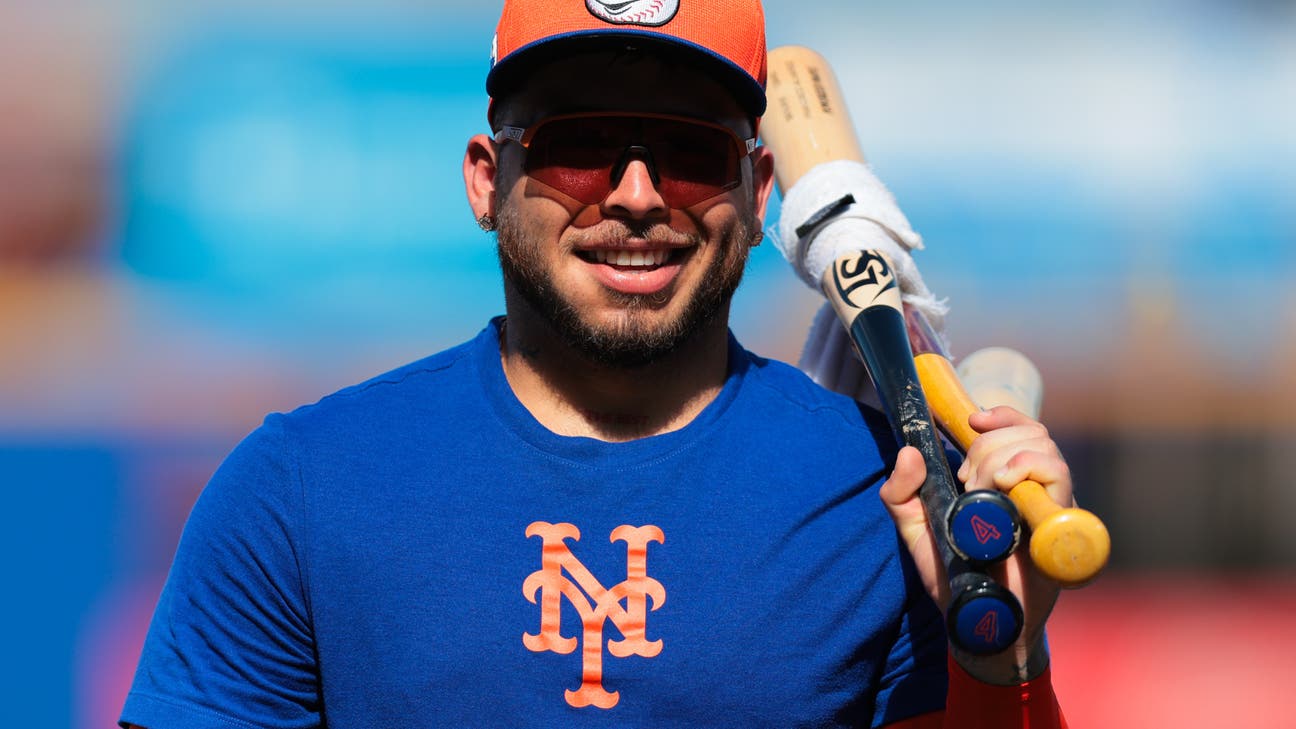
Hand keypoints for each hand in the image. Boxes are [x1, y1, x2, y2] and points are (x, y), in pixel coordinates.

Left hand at [879, 406, 1071, 683]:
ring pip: (1042, 446)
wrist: (976, 618)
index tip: (974, 422)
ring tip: (985, 490)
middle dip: (987, 448)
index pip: (1017, 428)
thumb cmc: (951, 576)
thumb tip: (908, 451)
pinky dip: (1031, 467)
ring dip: (1004, 457)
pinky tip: (1007, 485)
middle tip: (968, 483)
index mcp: (1003, 481)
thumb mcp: (915, 530)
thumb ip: (900, 493)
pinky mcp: (1060, 522)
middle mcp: (1031, 487)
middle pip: (1027, 431)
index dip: (1001, 416)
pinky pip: (1058, 476)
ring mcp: (1047, 503)